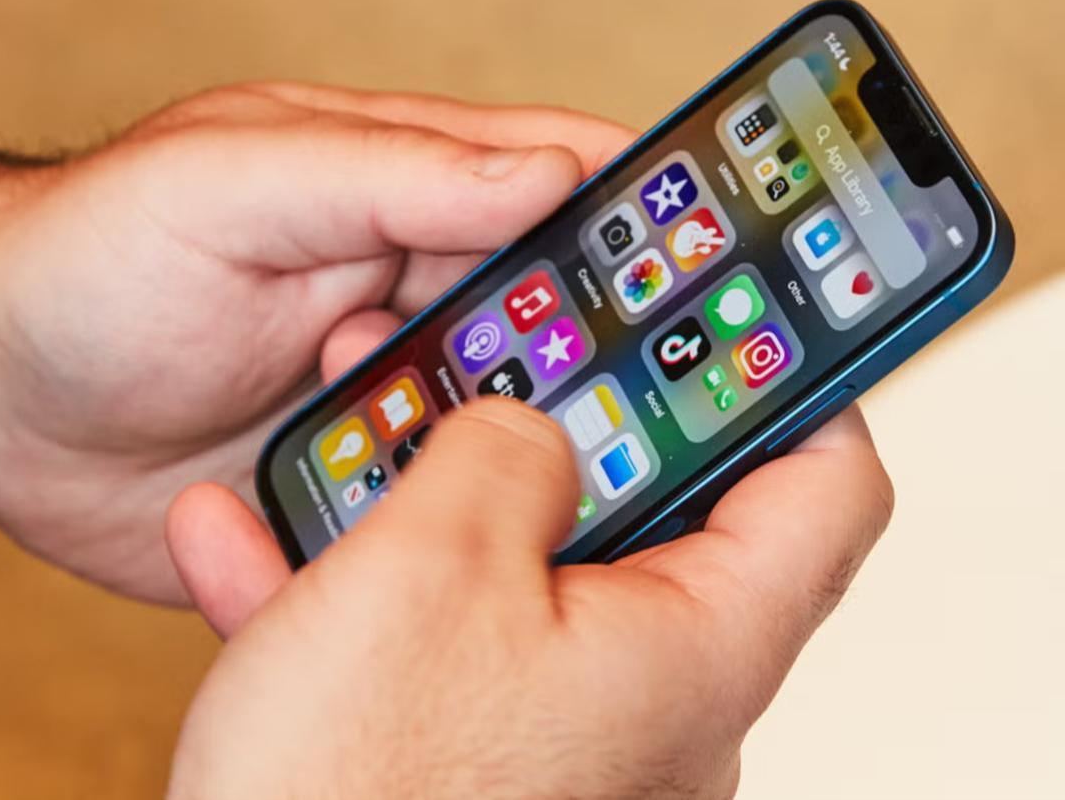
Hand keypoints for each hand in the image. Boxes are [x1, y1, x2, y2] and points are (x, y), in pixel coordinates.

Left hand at [0, 84, 637, 600]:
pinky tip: (451, 546)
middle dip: (605, 359)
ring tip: (509, 480)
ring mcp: (390, 394)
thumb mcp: (230, 185)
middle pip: (563, 320)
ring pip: (515, 428)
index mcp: (399, 195)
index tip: (728, 259)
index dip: (650, 217)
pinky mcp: (358, 485)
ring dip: (525, 458)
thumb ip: (385, 172)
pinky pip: (440, 513)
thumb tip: (539, 174)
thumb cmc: (87, 266)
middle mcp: (409, 293)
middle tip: (628, 404)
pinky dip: (456, 530)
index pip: (559, 187)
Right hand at [163, 398, 892, 797]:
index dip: (790, 389)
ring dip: (424, 498)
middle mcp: (648, 701)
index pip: (822, 493)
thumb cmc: (357, 795)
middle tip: (504, 362)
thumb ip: (503, 454)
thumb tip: (531, 425)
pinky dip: (357, 585)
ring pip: (516, 573)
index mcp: (692, 652)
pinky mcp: (471, 754)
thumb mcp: (430, 570)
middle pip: (649, 517)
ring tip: (353, 439)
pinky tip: (258, 538)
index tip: (733, 327)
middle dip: (554, 427)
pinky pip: (430, 642)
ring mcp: (558, 732)